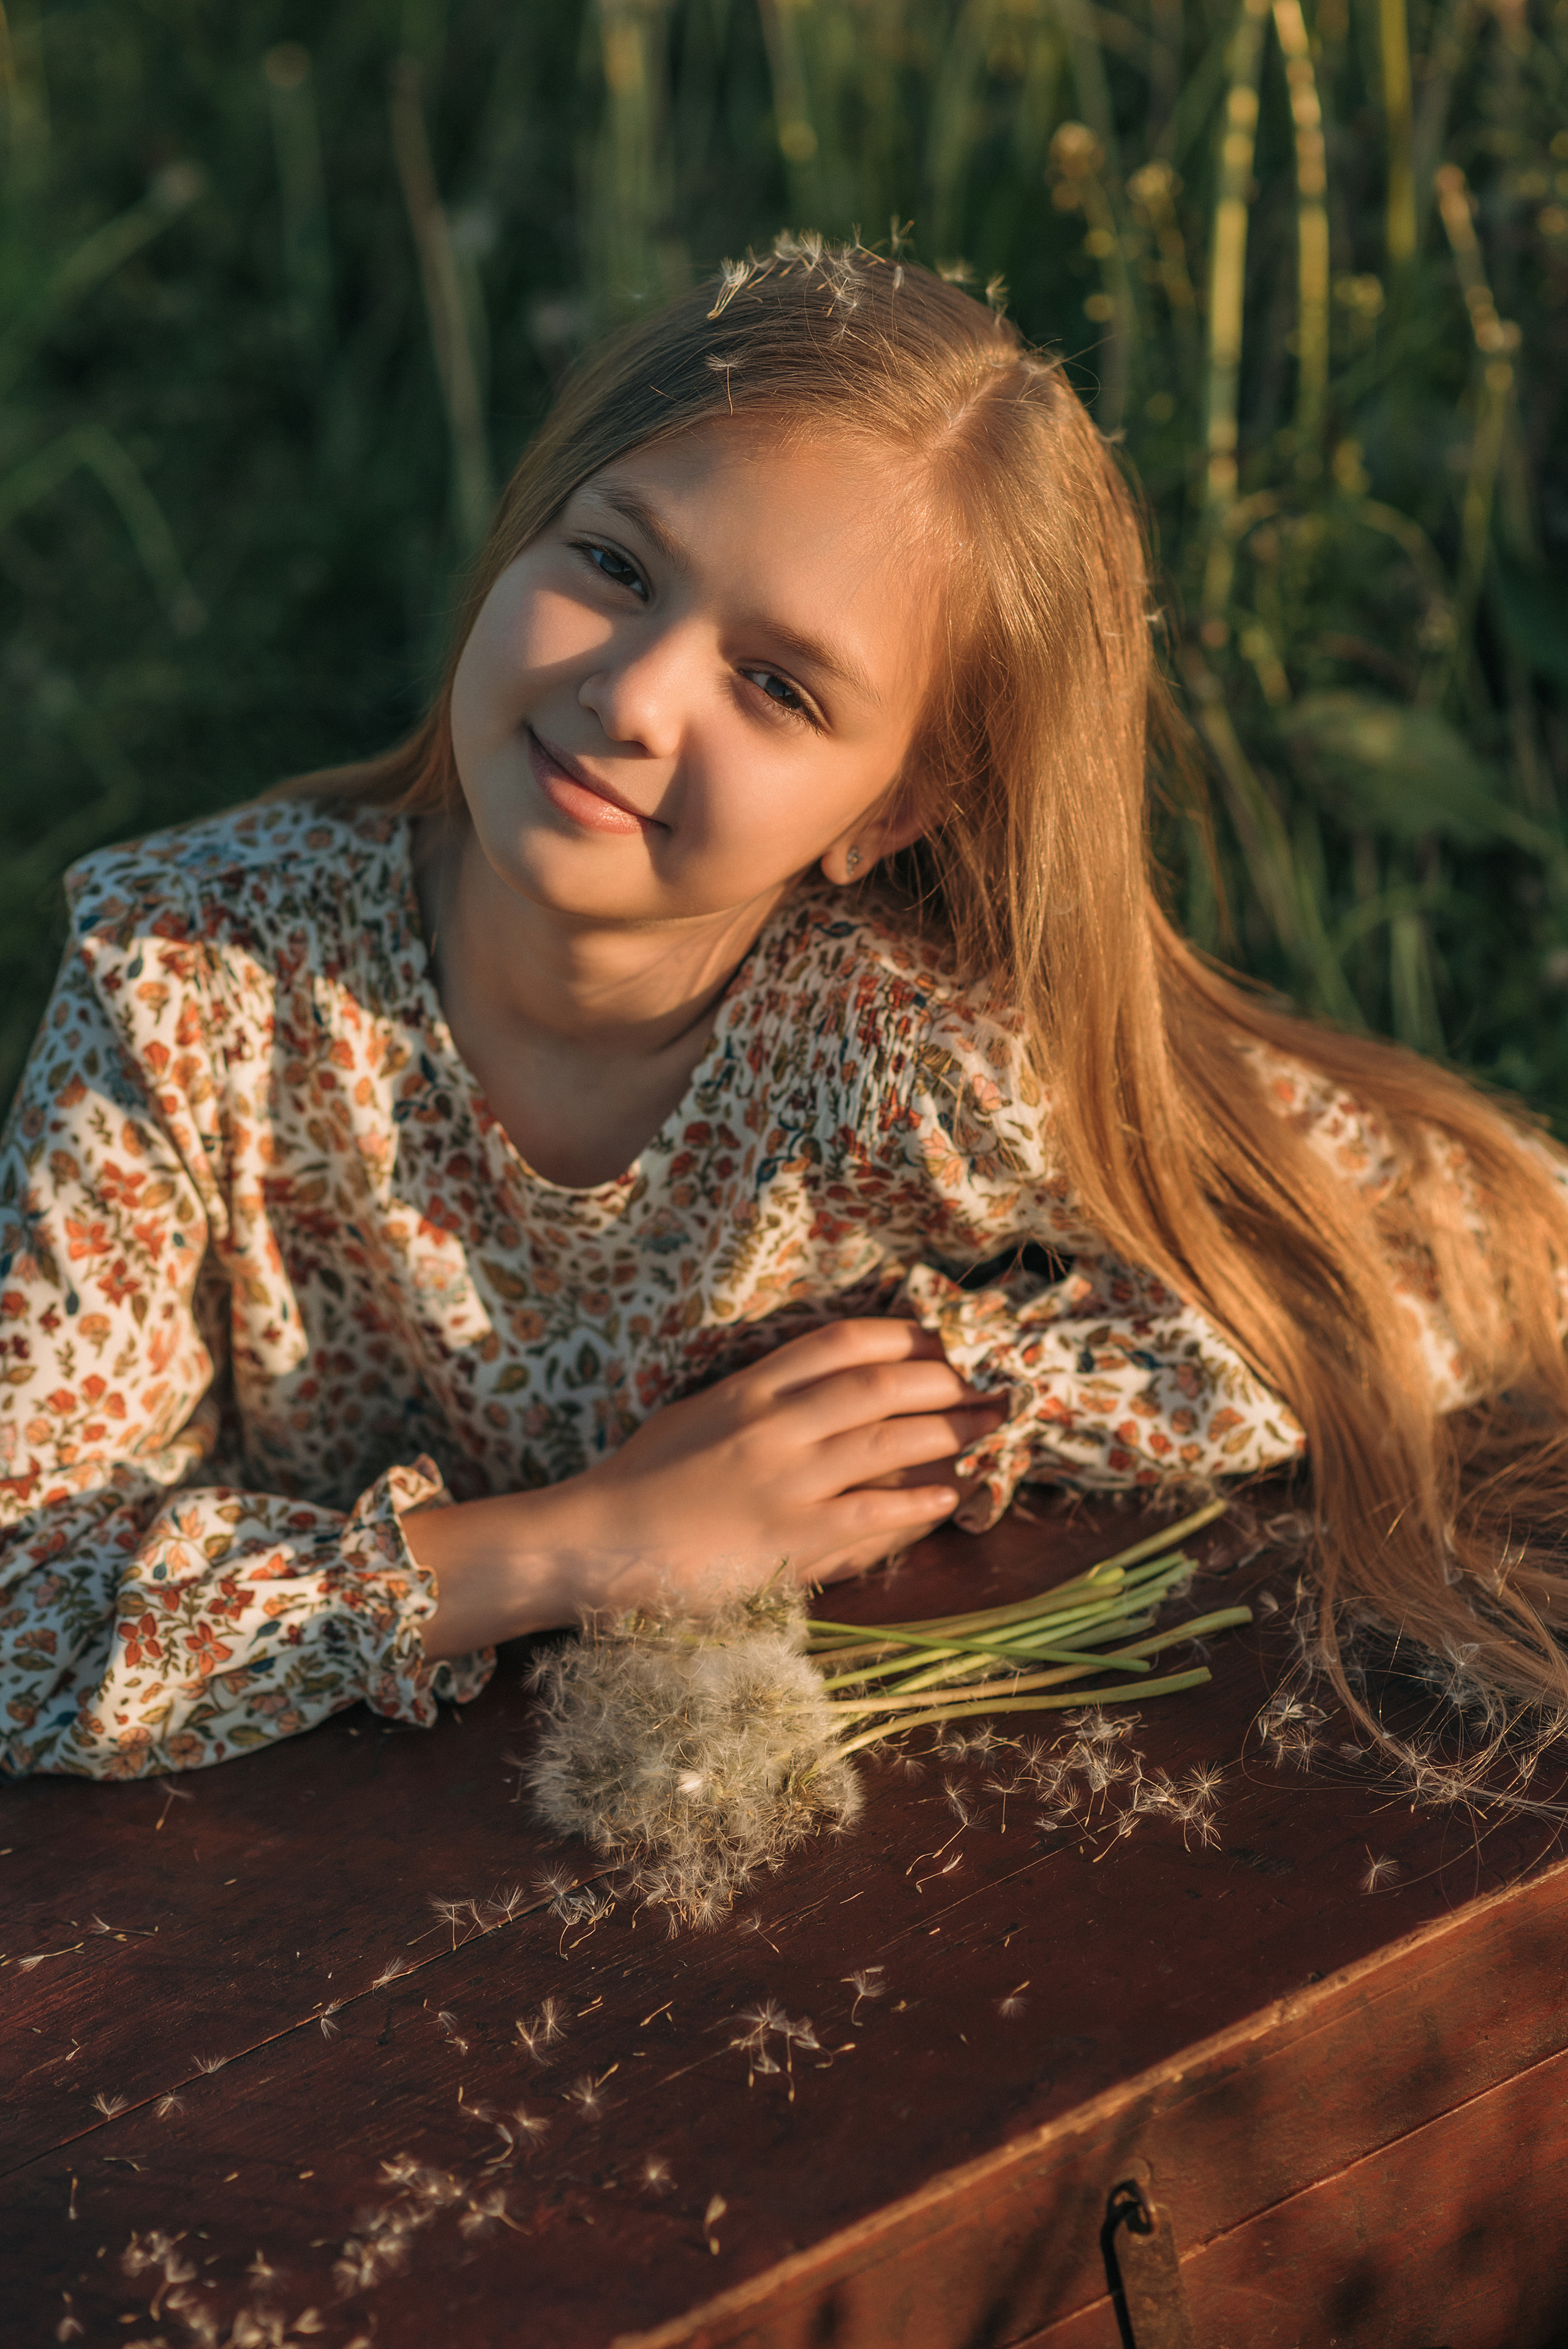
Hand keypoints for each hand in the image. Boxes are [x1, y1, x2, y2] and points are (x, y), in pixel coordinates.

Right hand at [411, 1319, 1004, 1651]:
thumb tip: (818, 1389)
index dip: (904, 1336)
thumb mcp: (697, 1416)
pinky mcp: (792, 1540)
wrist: (594, 1543)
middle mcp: (775, 1424)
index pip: (843, 1342)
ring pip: (891, 1441)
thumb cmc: (640, 1482)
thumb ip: (756, 1398)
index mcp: (749, 1387)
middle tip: (988, 1382)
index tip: (943, 1337)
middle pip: (883, 1385)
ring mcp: (787, 1482)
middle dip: (947, 1380)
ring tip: (990, 1426)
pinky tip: (953, 1495)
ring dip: (952, 1432)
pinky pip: (876, 1514)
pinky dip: (922, 1501)